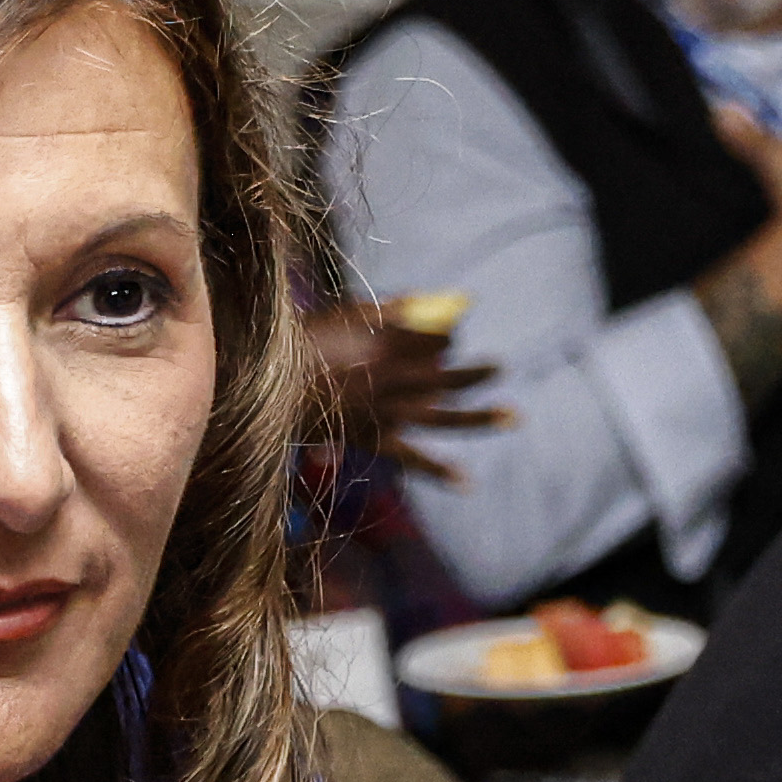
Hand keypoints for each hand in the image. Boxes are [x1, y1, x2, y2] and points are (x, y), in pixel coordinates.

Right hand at [296, 295, 508, 470]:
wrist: (267, 388)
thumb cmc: (300, 344)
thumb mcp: (342, 315)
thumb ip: (384, 309)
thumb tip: (420, 299)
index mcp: (387, 345)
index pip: (434, 341)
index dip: (447, 339)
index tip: (454, 338)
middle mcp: (395, 381)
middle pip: (446, 378)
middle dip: (475, 374)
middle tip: (500, 368)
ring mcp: (388, 414)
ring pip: (442, 417)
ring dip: (480, 417)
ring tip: (514, 416)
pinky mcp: (375, 440)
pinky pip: (412, 458)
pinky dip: (439, 471)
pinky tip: (466, 482)